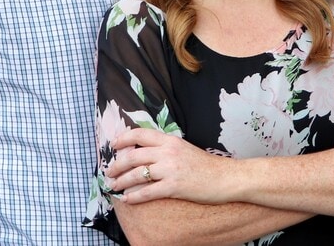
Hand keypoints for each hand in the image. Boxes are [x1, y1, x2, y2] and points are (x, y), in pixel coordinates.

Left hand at [107, 128, 231, 204]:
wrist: (225, 178)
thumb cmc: (205, 165)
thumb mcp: (183, 148)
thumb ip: (165, 147)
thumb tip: (145, 151)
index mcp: (170, 140)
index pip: (141, 134)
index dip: (124, 139)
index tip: (113, 145)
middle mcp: (168, 152)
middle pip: (134, 155)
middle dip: (117, 164)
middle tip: (108, 171)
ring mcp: (170, 169)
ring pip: (137, 174)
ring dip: (122, 181)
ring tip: (113, 186)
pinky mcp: (174, 187)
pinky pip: (148, 192)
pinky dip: (134, 196)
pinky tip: (127, 199)